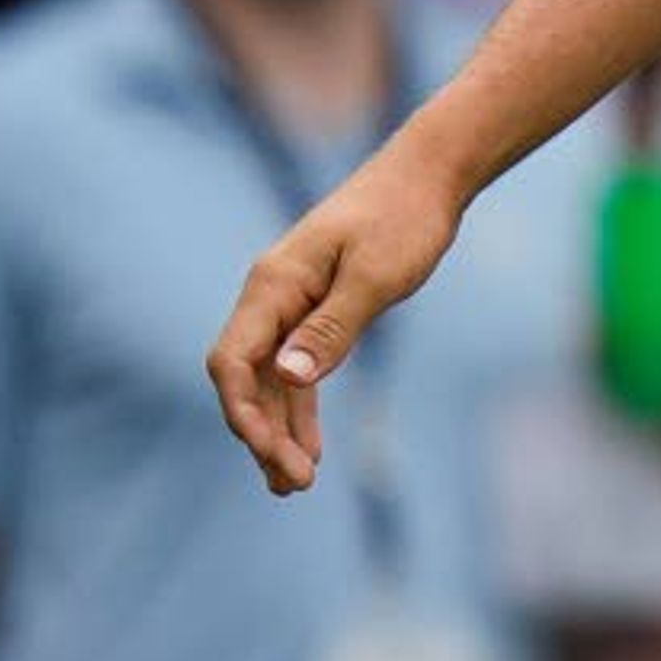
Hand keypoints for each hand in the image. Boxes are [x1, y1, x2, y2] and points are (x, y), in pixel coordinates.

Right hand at [206, 149, 463, 493]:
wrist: (428, 176)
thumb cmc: (404, 219)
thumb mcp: (376, 276)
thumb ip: (332, 327)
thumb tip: (287, 376)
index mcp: (273, 285)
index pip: (233, 361)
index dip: (243, 412)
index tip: (270, 453)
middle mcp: (271, 295)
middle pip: (247, 378)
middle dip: (263, 434)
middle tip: (294, 484)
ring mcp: (291, 302)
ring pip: (271, 379)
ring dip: (280, 429)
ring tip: (295, 484)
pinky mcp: (316, 308)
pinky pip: (296, 367)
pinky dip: (300, 405)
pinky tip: (310, 444)